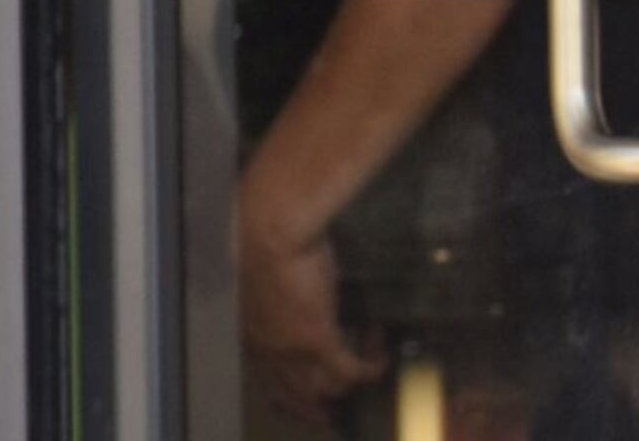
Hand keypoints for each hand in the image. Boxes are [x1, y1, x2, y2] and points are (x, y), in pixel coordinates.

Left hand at [236, 175, 381, 415]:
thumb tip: (303, 302)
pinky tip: (383, 358)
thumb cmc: (267, 241)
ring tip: (371, 355)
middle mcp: (269, 354)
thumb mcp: (272, 280)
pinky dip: (370, 368)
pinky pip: (350, 370)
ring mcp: (292, 350)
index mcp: (255, 339)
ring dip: (353, 377)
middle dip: (322, 406)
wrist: (270, 230)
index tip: (315, 408)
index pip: (271, 387)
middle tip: (344, 408)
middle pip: (298, 396)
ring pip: (327, 388)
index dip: (294, 402)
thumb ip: (284, 300)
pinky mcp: (317, 339)